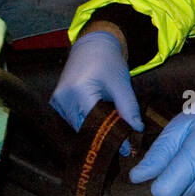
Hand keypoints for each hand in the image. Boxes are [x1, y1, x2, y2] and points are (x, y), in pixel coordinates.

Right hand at [50, 30, 141, 153]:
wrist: (92, 46)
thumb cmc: (108, 62)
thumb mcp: (122, 84)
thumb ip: (128, 107)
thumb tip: (136, 129)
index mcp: (78, 91)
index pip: (95, 122)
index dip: (111, 136)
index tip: (125, 149)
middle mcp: (63, 98)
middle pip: (85, 127)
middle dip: (104, 135)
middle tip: (123, 146)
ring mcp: (58, 101)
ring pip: (79, 125)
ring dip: (96, 130)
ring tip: (116, 136)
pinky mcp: (58, 102)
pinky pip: (74, 119)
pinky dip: (88, 122)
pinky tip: (103, 124)